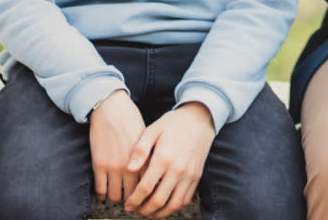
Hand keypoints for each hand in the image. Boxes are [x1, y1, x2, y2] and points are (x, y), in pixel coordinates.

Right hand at [89, 89, 144, 205]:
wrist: (111, 108)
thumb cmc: (131, 120)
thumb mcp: (147, 138)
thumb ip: (150, 157)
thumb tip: (156, 174)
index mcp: (145, 158)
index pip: (149, 186)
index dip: (148, 195)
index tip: (147, 198)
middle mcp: (130, 165)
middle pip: (133, 195)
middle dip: (133, 201)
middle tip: (133, 201)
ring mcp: (113, 166)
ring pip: (115, 196)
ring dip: (117, 198)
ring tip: (119, 194)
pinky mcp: (99, 165)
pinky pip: (100, 190)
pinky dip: (103, 194)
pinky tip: (106, 192)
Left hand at [123, 102, 215, 218]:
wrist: (200, 118)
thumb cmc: (173, 123)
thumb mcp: (153, 130)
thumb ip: (140, 150)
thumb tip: (129, 169)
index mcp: (163, 158)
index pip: (146, 188)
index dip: (134, 200)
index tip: (127, 204)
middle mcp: (178, 170)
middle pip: (159, 201)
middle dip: (144, 210)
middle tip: (135, 210)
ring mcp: (189, 175)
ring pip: (174, 205)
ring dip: (159, 213)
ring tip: (148, 212)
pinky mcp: (197, 177)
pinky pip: (185, 199)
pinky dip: (174, 207)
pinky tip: (164, 204)